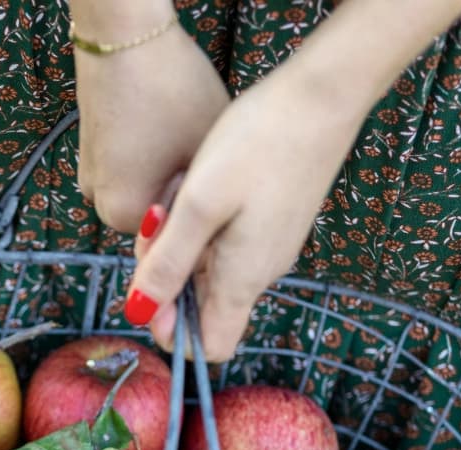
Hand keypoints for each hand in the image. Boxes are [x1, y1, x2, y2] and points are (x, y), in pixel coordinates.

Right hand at [73, 14, 227, 233]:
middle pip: (156, 218)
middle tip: (209, 161)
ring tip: (187, 140)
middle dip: (183, 196)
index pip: (175, 239)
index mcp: (125, 215)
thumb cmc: (172, 93)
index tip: (222, 189)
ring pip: (144, 190)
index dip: (204, 216)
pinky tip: (168, 128)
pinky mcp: (89, 150)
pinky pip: (129, 168)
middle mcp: (99, 204)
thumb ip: (207, 200)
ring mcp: (91, 176)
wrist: (125, 40)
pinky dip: (151, 158)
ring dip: (167, 176)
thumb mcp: (208, 154)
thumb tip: (216, 222)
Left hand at [122, 60, 369, 359]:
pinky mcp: (271, 219)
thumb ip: (167, 262)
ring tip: (180, 191)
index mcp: (243, 278)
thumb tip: (138, 314)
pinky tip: (196, 181)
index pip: (208, 345)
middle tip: (159, 218)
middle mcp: (260, 271)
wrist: (322, 93)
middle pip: (199, 302)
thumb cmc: (258, 142)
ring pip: (206, 264)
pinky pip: (223, 236)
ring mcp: (267, 244)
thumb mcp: (198, 204)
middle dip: (166, 270)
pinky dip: (199, 218)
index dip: (172, 331)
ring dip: (180, 238)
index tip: (148, 288)